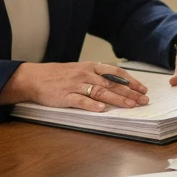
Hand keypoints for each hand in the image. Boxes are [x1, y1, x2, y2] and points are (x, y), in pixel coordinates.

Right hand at [0, 62, 149, 111]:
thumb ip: (96, 76)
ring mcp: (75, 85)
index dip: (131, 81)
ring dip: (117, 99)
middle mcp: (84, 74)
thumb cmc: (57, 75)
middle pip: (111, 84)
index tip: (143, 89)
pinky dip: (92, 105)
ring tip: (130, 105)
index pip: (115, 73)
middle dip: (130, 93)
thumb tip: (116, 84)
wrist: (33, 78)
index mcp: (89, 67)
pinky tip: (102, 109)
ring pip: (100, 91)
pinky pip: (80, 101)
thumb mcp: (79, 70)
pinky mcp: (64, 96)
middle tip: (143, 100)